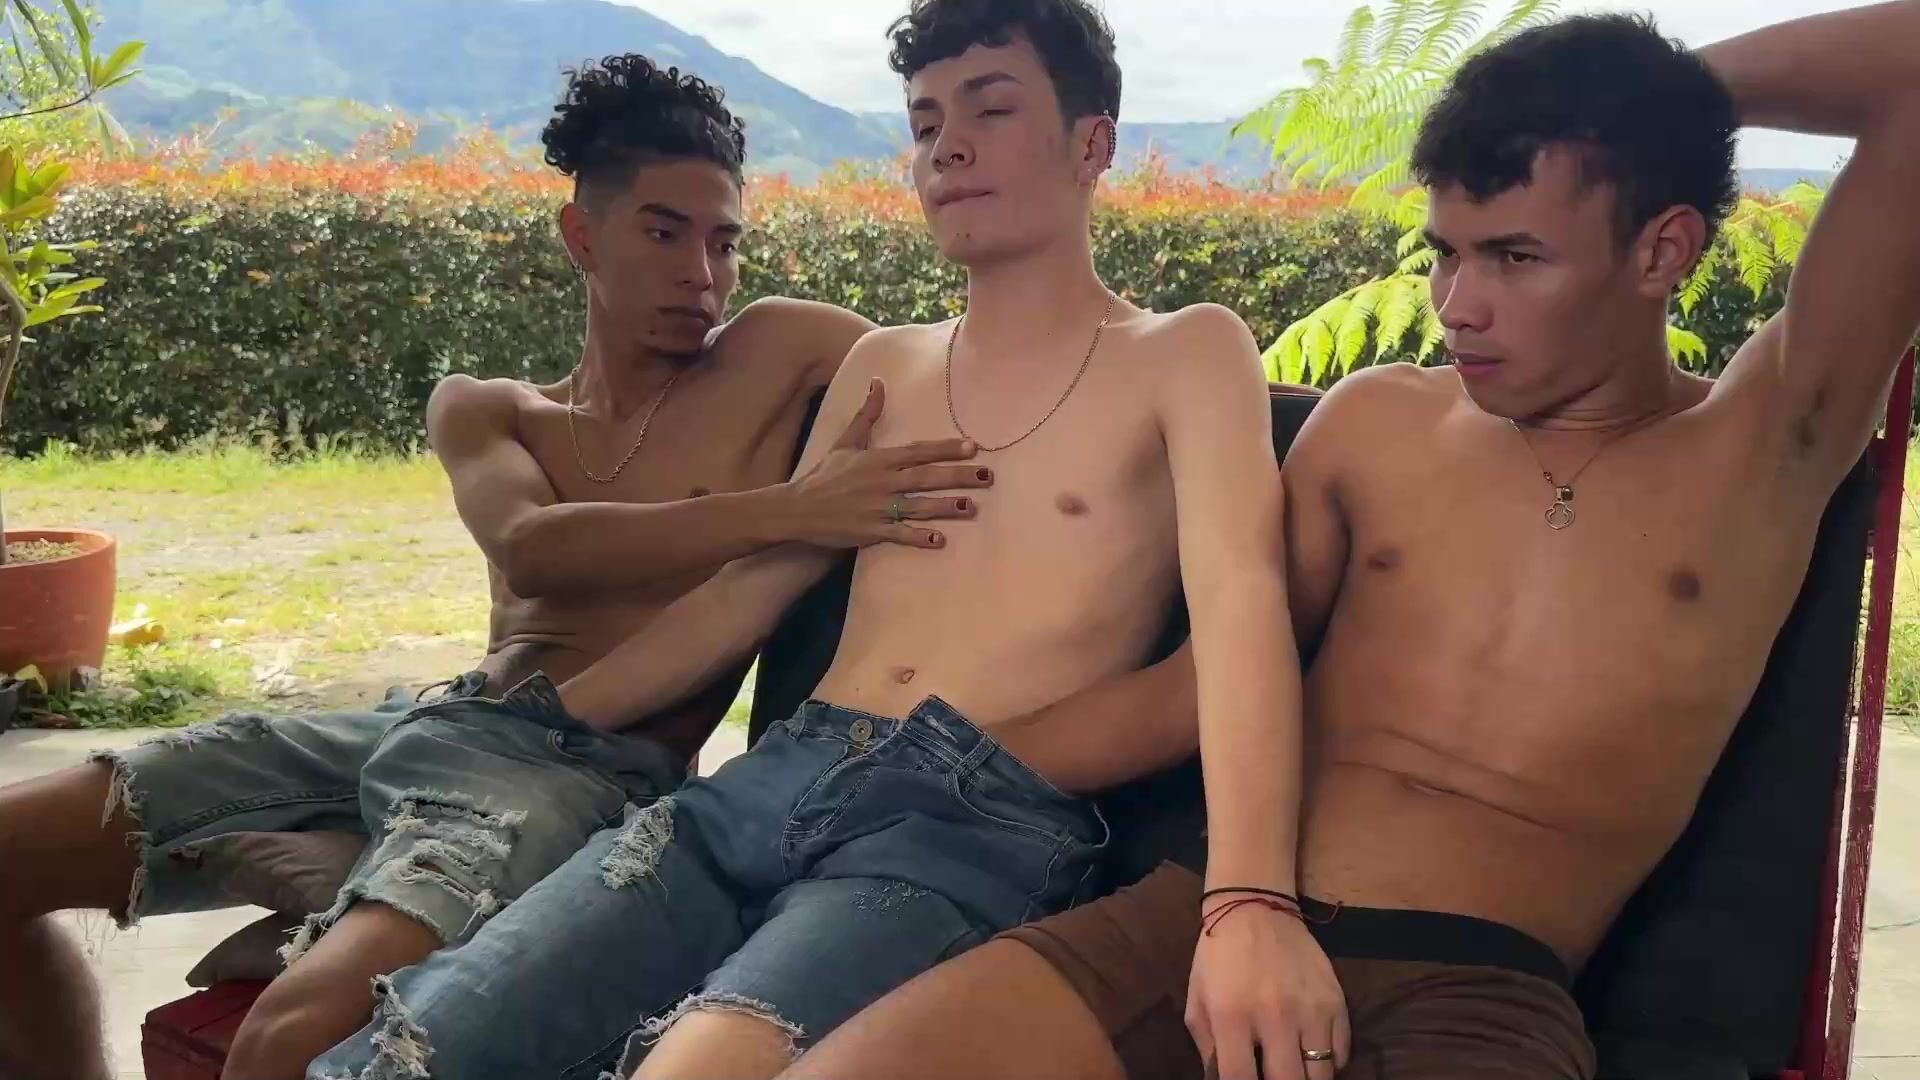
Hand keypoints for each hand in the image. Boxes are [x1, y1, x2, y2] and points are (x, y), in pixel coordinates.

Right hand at [789, 378, 993, 548]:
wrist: (798, 507)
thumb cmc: (825, 475)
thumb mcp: (846, 442)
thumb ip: (867, 414)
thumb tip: (878, 382)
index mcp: (879, 459)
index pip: (918, 451)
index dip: (946, 448)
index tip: (972, 447)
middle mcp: (882, 481)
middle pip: (926, 477)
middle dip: (957, 476)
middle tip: (987, 476)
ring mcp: (878, 507)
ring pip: (918, 505)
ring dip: (945, 506)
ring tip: (971, 506)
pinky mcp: (871, 530)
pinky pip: (899, 534)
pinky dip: (918, 537)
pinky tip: (939, 539)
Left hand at [1186, 901, 1349, 1079]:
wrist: (1255, 908)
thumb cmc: (1219, 957)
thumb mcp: (1198, 1001)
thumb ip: (1208, 1049)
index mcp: (1232, 1017)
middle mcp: (1275, 1017)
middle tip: (1274, 1078)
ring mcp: (1311, 1009)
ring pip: (1321, 1075)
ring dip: (1307, 1078)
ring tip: (1295, 1070)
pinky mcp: (1336, 1000)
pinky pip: (1342, 1053)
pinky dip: (1329, 1062)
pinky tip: (1311, 1053)